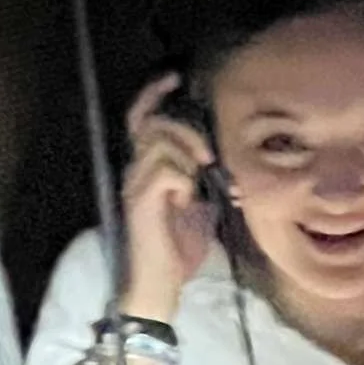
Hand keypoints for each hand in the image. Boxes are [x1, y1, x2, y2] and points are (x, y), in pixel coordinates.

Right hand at [120, 74, 217, 318]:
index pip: (143, 119)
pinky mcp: (141, 203)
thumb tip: (228, 170)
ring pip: (161, 145)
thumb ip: (205, 184)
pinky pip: (166, 172)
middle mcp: (136, 170)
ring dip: (188, 155)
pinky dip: (183, 180)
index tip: (175, 78)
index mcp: (148, 169)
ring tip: (200, 179)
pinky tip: (187, 200)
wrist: (160, 287)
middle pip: (153, 124)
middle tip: (208, 154)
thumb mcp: (200, 211)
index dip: (154, 95)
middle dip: (186, 129)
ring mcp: (136, 185)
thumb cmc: (177, 252)